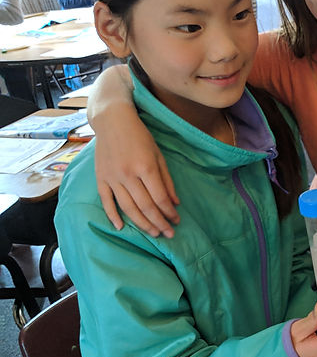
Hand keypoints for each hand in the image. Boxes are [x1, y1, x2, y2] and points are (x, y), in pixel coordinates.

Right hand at [94, 104, 179, 236]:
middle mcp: (128, 175)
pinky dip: (112, 216)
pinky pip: (106, 201)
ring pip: (127, 208)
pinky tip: (122, 227)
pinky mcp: (100, 179)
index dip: (169, 212)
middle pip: (145, 206)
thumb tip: (175, 203)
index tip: (177, 221)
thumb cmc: (140, 136)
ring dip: (142, 223)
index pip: (160, 198)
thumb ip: (166, 180)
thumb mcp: (159, 155)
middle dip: (158, 223)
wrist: (112, 121)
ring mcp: (112, 178)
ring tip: (153, 233)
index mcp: (145, 167)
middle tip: (168, 234)